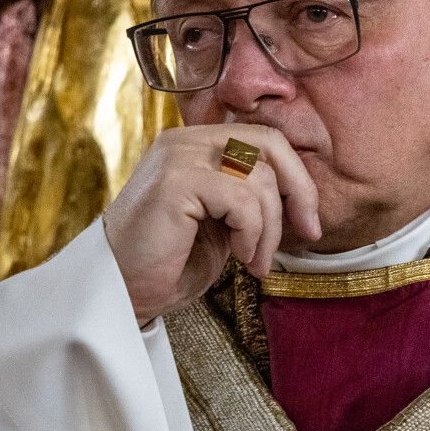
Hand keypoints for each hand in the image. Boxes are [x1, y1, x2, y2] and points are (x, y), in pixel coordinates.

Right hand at [102, 124, 322, 324]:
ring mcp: (178, 156)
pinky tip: (239, 255)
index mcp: (196, 144)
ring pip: (260, 177)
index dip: (296, 177)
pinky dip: (252, 232)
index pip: (264, 139)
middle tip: (307, 233)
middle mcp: (185, 141)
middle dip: (299, 191)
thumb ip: (250, 197)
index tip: (308, 221)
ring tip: (255, 261)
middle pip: (269, 144)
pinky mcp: (176, 181)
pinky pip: (242, 198)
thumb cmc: (169, 262)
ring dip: (270, 228)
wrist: (121, 291)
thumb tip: (302, 196)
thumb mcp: (222, 222)